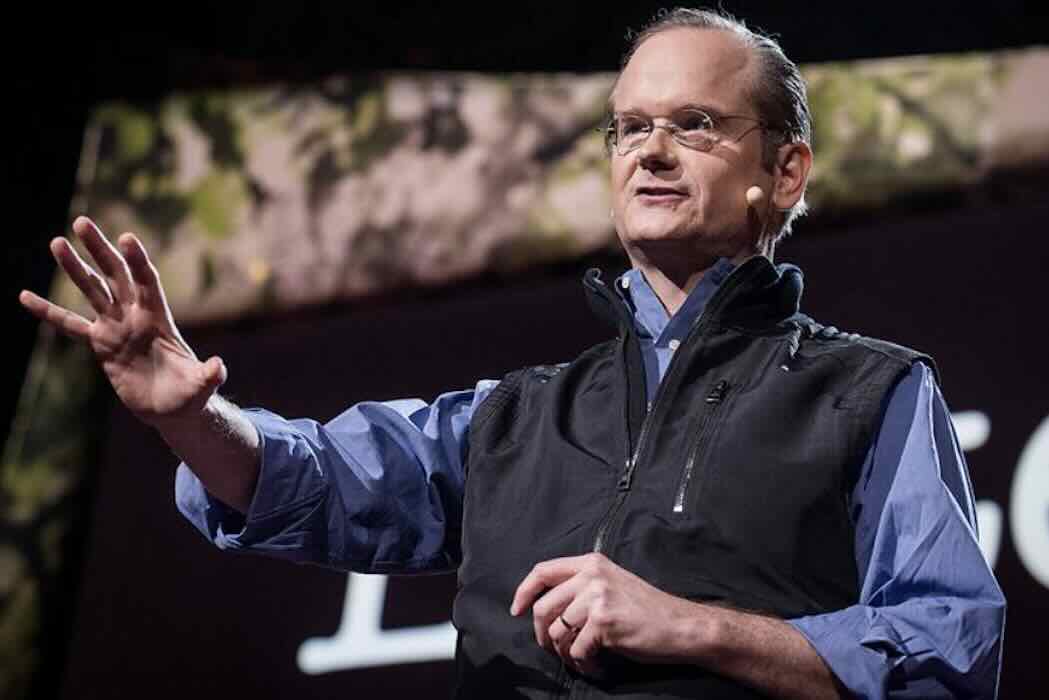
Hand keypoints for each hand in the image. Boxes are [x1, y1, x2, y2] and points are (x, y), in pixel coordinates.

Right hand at [19, 216, 225, 427]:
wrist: (172, 408)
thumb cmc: (190, 395)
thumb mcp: (202, 386)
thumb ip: (209, 375)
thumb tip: (219, 368)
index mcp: (159, 318)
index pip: (146, 282)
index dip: (137, 261)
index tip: (126, 237)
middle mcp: (135, 316)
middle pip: (115, 275)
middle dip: (100, 249)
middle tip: (81, 222)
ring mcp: (116, 327)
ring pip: (92, 291)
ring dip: (75, 268)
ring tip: (57, 242)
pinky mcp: (100, 344)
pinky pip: (69, 325)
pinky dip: (48, 312)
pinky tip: (25, 296)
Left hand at [510, 552, 702, 675]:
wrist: (680, 626)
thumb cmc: (646, 610)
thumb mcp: (612, 584)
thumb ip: (581, 585)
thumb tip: (544, 607)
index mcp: (591, 563)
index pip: (542, 571)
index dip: (524, 592)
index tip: (516, 610)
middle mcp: (592, 575)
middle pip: (543, 607)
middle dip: (543, 635)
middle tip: (553, 649)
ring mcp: (597, 596)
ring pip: (557, 632)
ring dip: (564, 654)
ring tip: (581, 660)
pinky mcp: (604, 621)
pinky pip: (576, 651)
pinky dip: (583, 665)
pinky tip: (596, 666)